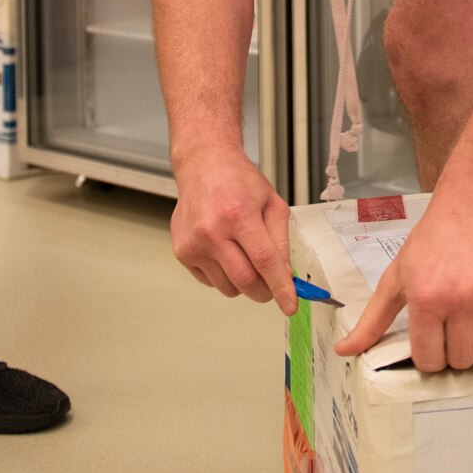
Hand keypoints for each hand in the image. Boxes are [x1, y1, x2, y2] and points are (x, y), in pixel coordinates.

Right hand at [169, 145, 296, 313]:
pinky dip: (225, 276)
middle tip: (273, 286)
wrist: (203, 166)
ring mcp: (193, 244)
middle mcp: (212, 231)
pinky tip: (225, 251)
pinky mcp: (182, 253)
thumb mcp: (272, 204)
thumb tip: (285, 276)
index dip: (280, 287)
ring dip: (244, 284)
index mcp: (239, 215)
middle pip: (245, 281)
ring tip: (244, 255)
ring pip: (228, 287)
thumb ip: (280, 242)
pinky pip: (211, 282)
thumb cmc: (238, 181)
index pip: (264, 261)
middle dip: (265, 292)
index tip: (290, 306)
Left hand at [334, 195, 472, 371]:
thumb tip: (346, 349)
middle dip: (458, 355)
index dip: (431, 359)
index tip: (435, 347)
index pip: (430, 360)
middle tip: (456, 334)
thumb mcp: (396, 277)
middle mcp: (460, 298)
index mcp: (426, 298)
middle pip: (462, 360)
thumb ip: (373, 319)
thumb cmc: (433, 240)